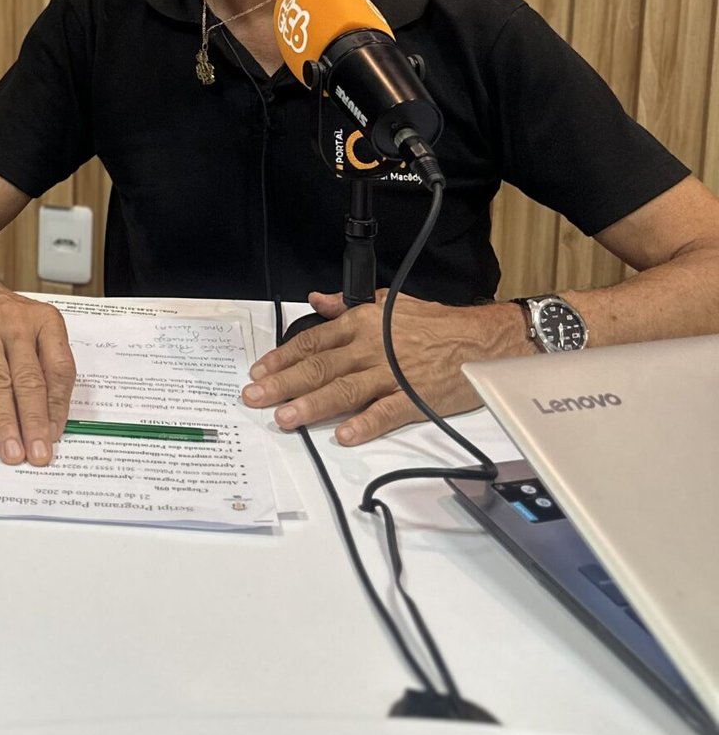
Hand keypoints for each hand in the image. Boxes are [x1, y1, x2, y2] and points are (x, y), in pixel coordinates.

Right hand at [0, 269, 75, 464]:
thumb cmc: (5, 318)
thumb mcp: (35, 329)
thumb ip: (46, 368)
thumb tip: (49, 422)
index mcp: (45, 322)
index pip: (59, 369)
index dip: (58, 406)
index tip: (55, 436)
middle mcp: (16, 325)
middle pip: (29, 379)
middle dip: (34, 422)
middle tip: (38, 454)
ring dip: (5, 422)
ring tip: (11, 452)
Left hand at [241, 291, 519, 444]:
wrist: (480, 340)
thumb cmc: (434, 322)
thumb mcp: (387, 302)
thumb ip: (347, 305)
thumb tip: (316, 299)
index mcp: (362, 324)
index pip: (314, 341)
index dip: (283, 357)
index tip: (259, 371)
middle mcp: (370, 348)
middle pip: (320, 367)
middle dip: (284, 384)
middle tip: (255, 398)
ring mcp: (391, 375)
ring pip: (344, 390)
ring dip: (312, 405)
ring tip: (285, 418)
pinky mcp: (414, 399)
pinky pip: (384, 413)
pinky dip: (364, 424)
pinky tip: (344, 435)